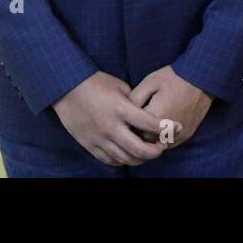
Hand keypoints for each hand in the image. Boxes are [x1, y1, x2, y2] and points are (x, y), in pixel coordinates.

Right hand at [51, 70, 174, 166]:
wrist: (65, 89)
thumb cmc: (94, 83)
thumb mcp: (118, 85)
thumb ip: (134, 100)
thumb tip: (147, 110)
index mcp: (120, 109)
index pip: (149, 123)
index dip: (167, 127)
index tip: (177, 127)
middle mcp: (111, 127)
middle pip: (139, 149)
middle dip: (156, 151)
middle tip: (162, 147)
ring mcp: (99, 138)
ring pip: (126, 158)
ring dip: (140, 158)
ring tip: (148, 152)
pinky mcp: (90, 145)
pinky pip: (110, 160)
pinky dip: (123, 160)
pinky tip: (129, 155)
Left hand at [129, 66, 212, 147]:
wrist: (202, 78)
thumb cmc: (174, 78)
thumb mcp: (150, 82)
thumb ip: (134, 98)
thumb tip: (123, 111)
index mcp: (156, 116)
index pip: (133, 130)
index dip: (127, 123)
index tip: (125, 116)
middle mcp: (167, 130)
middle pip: (143, 141)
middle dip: (137, 132)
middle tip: (133, 121)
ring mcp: (178, 135)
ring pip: (156, 145)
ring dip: (149, 138)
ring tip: (145, 124)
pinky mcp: (186, 136)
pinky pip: (168, 144)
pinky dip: (161, 139)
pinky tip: (158, 127)